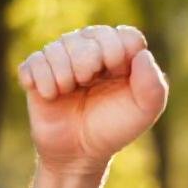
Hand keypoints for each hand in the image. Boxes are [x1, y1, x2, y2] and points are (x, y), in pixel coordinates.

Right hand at [17, 25, 167, 173]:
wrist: (78, 153)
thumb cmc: (112, 128)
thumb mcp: (143, 113)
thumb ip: (154, 86)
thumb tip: (142, 53)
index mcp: (121, 57)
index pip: (125, 35)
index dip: (119, 51)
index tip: (117, 73)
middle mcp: (91, 51)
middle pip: (90, 34)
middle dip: (87, 58)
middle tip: (86, 81)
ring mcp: (62, 60)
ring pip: (58, 45)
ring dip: (63, 71)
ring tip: (67, 90)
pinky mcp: (36, 72)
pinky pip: (33, 61)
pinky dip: (42, 79)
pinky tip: (50, 95)